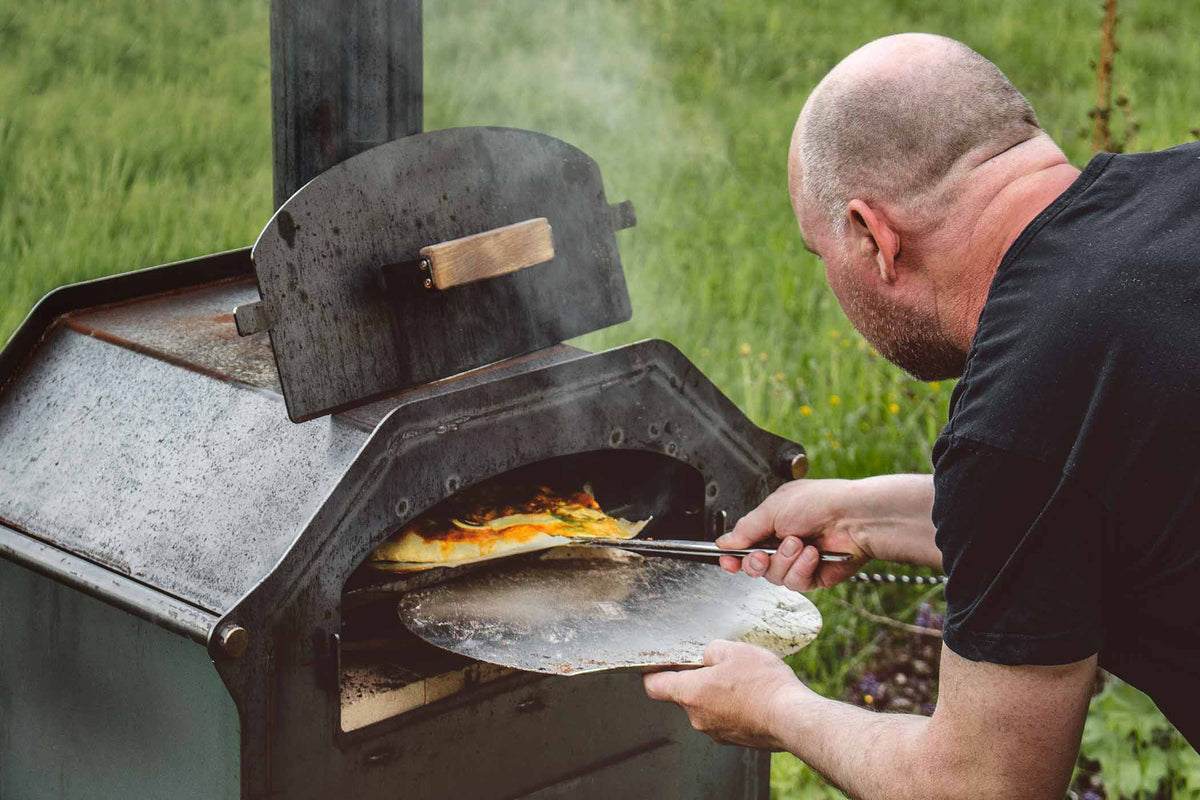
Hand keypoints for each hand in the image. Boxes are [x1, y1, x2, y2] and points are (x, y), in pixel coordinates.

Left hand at [643, 640, 809, 748]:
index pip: (654, 687)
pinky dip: (733, 707)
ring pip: (707, 707)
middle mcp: (698, 718)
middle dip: (696, 679)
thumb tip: (707, 657)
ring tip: (741, 680)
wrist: (792, 718)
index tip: (657, 665)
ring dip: (717, 694)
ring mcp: (716, 732)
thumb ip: (711, 651)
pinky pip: (725, 718)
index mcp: (690, 694)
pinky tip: (752, 695)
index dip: (653, 673)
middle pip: (684, 696)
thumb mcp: (734, 651)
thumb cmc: (762, 684)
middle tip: (718, 665)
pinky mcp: (735, 739)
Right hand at [717, 478, 871, 589]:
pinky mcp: (813, 576)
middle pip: (755, 566)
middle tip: (763, 554)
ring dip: (784, 560)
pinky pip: (795, 582)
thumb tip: (724, 542)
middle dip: (756, 561)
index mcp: (772, 523)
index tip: (727, 560)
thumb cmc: (820, 502)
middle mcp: (783, 543)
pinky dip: (802, 568)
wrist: (855, 517)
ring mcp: (798, 561)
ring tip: (800, 543)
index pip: (744, 545)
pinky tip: (813, 554)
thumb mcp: (773, 508)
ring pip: (774, 576)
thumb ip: (746, 529)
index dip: (733, 556)